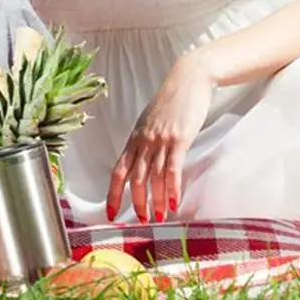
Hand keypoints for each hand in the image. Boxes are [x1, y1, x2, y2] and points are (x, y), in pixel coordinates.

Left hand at [107, 49, 215, 222]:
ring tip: (159, 217)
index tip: (111, 213)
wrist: (188, 78)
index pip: (118, 171)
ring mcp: (161, 139)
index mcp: (135, 138)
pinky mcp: (179, 138)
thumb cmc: (171, 100)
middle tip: (142, 221)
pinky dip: (172, 187)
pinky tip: (173, 202)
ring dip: (156, 201)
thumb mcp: (151, 120)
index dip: (113, 194)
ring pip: (154, 177)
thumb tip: (143, 162)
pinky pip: (172, 168)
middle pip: (135, 178)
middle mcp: (144, 140)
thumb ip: (146, 140)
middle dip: (137, 203)